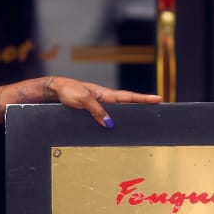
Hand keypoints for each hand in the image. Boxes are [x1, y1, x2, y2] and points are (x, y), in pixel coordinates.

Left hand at [45, 75, 163, 127]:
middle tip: (157, 103)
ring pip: (119, 107)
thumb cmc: (68, 91)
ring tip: (145, 110)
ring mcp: (100, 102)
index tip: (157, 99)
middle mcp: (104, 97)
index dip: (142, 98)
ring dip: (131, 108)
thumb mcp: (82, 101)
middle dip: (142, 102)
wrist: (56, 89)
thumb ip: (96, 111)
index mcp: (105, 93)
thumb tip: (109, 123)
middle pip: (127, 100)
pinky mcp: (94, 108)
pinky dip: (117, 115)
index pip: (127, 96)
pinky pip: (109, 112)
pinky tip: (119, 121)